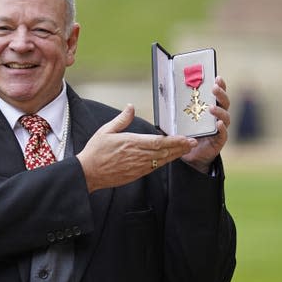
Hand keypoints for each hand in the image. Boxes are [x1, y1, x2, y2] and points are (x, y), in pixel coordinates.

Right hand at [76, 104, 194, 192]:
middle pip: (164, 152)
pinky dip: (164, 162)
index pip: (158, 142)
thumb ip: (121, 119)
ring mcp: (138, 167)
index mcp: (131, 142)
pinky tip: (170, 159)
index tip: (185, 138)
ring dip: (175, 155)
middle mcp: (137, 156)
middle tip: (193, 143)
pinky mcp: (136, 174)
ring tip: (186, 150)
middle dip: (180, 147)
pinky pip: (154, 168)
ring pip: (161, 161)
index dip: (174, 141)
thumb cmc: (95, 152)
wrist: (88, 173)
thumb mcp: (106, 131)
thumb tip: (130, 107)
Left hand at [181, 76, 229, 173]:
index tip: (217, 76)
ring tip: (212, 108)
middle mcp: (217, 117)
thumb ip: (173, 111)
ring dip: (220, 111)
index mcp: (209, 109)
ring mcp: (220, 129)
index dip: (220, 85)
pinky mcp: (219, 141)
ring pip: (225, 117)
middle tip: (214, 88)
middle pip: (224, 102)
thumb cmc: (185, 134)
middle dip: (221, 94)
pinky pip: (224, 134)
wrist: (189, 155)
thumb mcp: (178, 121)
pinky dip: (222, 128)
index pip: (217, 95)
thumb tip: (161, 99)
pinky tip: (218, 124)